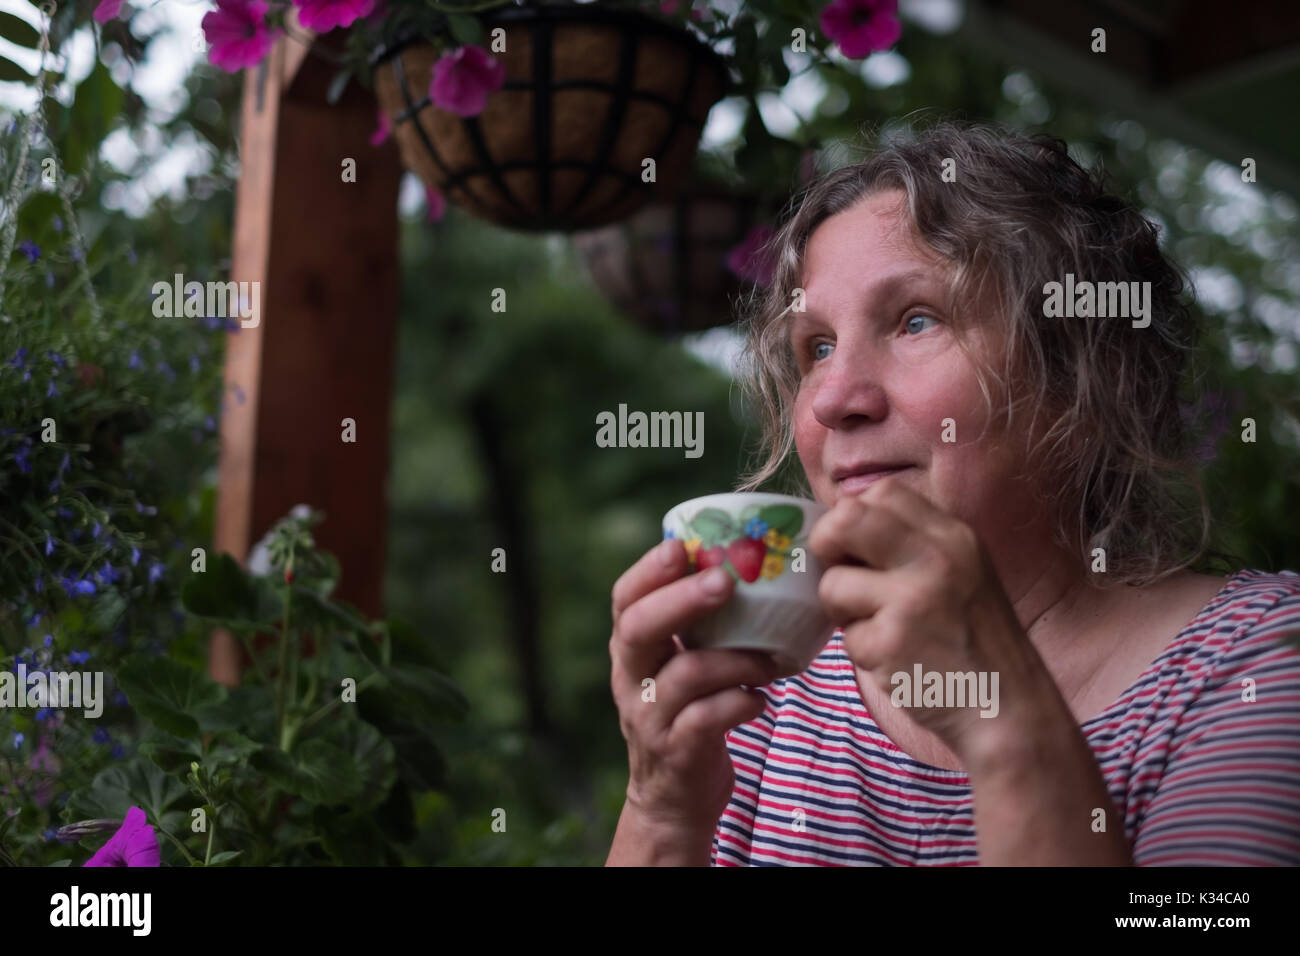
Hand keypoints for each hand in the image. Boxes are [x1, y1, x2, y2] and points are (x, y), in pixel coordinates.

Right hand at [608, 538, 783, 834]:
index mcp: (631, 649)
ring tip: (768, 659)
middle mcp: (630, 679)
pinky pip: (708, 719)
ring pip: (684, 674)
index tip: (680, 545)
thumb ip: (697, 627)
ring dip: (734, 659)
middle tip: (724, 581)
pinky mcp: (677, 752)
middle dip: (681, 599)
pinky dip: (742, 702)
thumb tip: (752, 563)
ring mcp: (649, 718)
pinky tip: (759, 700)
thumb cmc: (689, 713)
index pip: (624, 599)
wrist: (673, 800)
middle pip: (638, 629)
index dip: (648, 570)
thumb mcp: (679, 666)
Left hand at [807, 476, 1041, 762]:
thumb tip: (839, 525)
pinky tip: (896, 662)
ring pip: (833, 584)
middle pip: (846, 519)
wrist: (1009, 708)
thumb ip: (913, 544)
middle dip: (826, 545)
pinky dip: (863, 653)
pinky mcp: (892, 642)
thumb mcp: (964, 572)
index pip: (882, 493)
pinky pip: (847, 637)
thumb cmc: (975, 641)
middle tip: (838, 575)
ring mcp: (913, 600)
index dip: (855, 516)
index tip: (856, 546)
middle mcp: (936, 558)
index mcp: (953, 536)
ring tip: (878, 628)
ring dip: (843, 612)